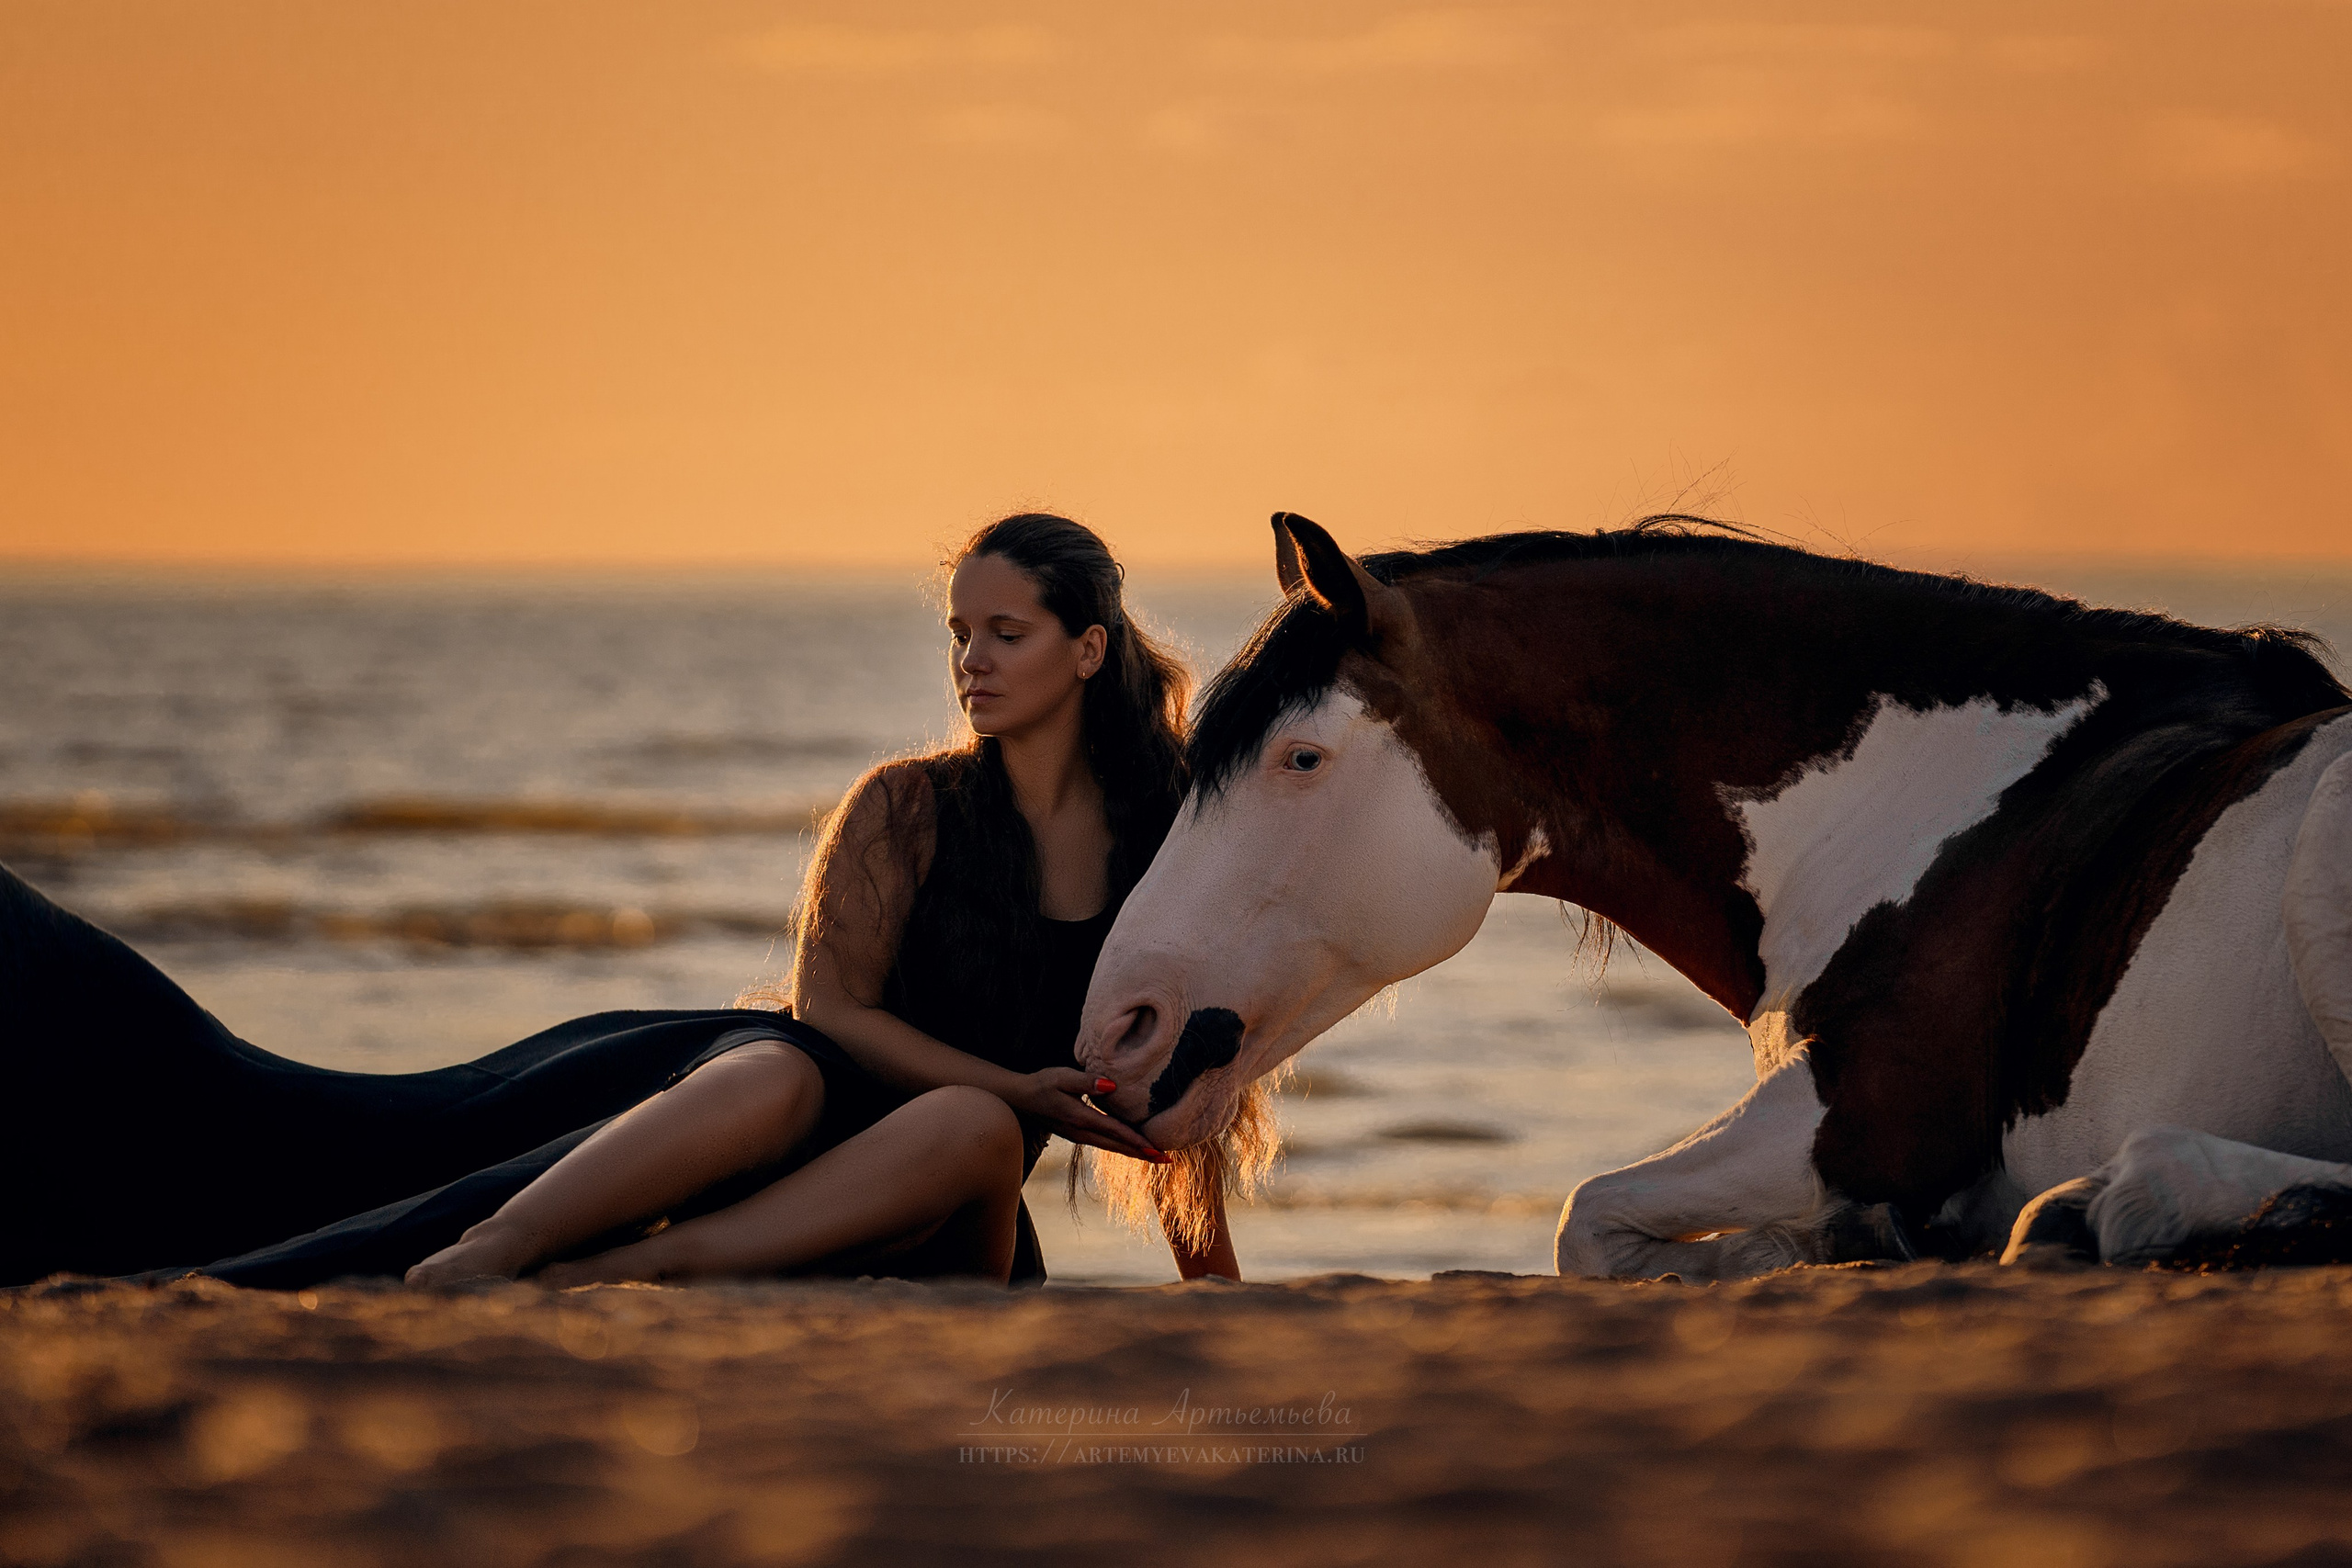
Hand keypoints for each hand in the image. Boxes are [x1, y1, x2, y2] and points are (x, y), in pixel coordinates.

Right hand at [1011, 1068, 1170, 1162]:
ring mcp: (1079, 1136)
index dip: (1138, 1140)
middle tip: (1167, 1160)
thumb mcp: (1061, 1077)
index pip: (1116, 1131)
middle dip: (1144, 1154)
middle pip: (1118, 1146)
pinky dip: (1122, 1146)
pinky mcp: (1077, 1134)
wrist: (1018, 1099)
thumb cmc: (1040, 1084)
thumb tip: (1112, 1085)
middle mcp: (1082, 1133)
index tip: (1158, 1149)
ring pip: (1112, 1147)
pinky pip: (1105, 1143)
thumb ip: (1086, 1081)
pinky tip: (1132, 1146)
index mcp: (1081, 1119)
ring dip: (1135, 1153)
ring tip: (1156, 1157)